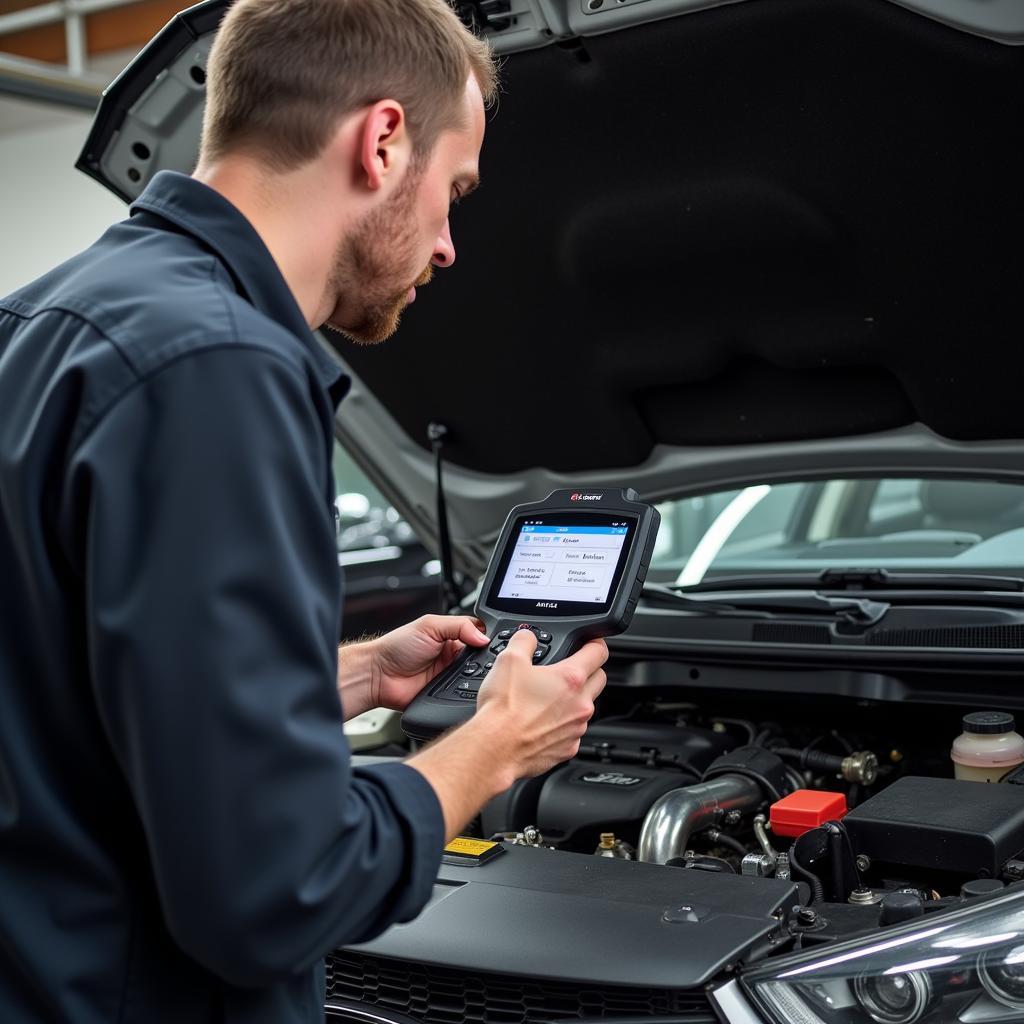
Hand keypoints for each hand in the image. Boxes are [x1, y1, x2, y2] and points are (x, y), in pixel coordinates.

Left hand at [369, 614, 489, 711]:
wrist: (378, 675)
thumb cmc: (397, 646)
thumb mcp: (429, 625)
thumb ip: (458, 626)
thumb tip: (483, 636)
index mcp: (452, 637)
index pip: (479, 636)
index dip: (487, 639)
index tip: (494, 643)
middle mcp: (454, 657)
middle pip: (481, 659)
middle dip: (485, 660)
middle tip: (483, 660)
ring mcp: (450, 677)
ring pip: (475, 679)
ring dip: (476, 677)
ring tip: (475, 673)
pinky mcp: (446, 695)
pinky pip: (462, 695)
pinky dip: (466, 693)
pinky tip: (466, 688)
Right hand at [475, 629, 607, 780]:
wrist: (494, 749)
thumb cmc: (503, 709)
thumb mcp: (509, 660)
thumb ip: (524, 641)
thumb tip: (528, 637)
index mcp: (570, 679)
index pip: (599, 652)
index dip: (595, 642)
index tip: (590, 642)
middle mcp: (581, 705)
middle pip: (599, 679)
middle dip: (588, 670)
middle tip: (567, 669)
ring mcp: (576, 729)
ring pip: (586, 707)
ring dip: (573, 700)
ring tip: (546, 699)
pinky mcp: (568, 749)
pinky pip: (573, 731)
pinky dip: (562, 725)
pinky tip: (541, 723)